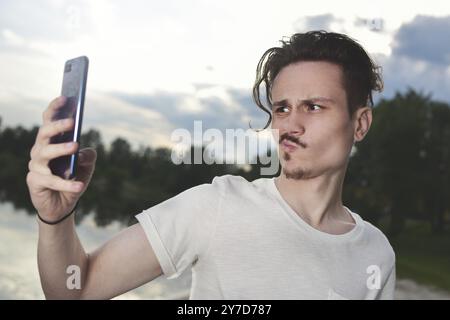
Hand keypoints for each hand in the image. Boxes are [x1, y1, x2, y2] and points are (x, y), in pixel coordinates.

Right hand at [26, 96, 96, 221]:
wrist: (62, 204)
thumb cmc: (73, 178)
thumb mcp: (86, 167)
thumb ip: (89, 156)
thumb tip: (84, 152)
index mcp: (51, 142)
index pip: (49, 120)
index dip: (55, 108)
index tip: (65, 98)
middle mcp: (40, 150)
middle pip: (44, 133)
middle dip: (57, 126)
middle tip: (72, 123)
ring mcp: (35, 166)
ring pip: (44, 154)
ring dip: (60, 149)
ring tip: (75, 147)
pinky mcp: (35, 182)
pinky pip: (52, 181)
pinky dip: (67, 183)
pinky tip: (80, 184)